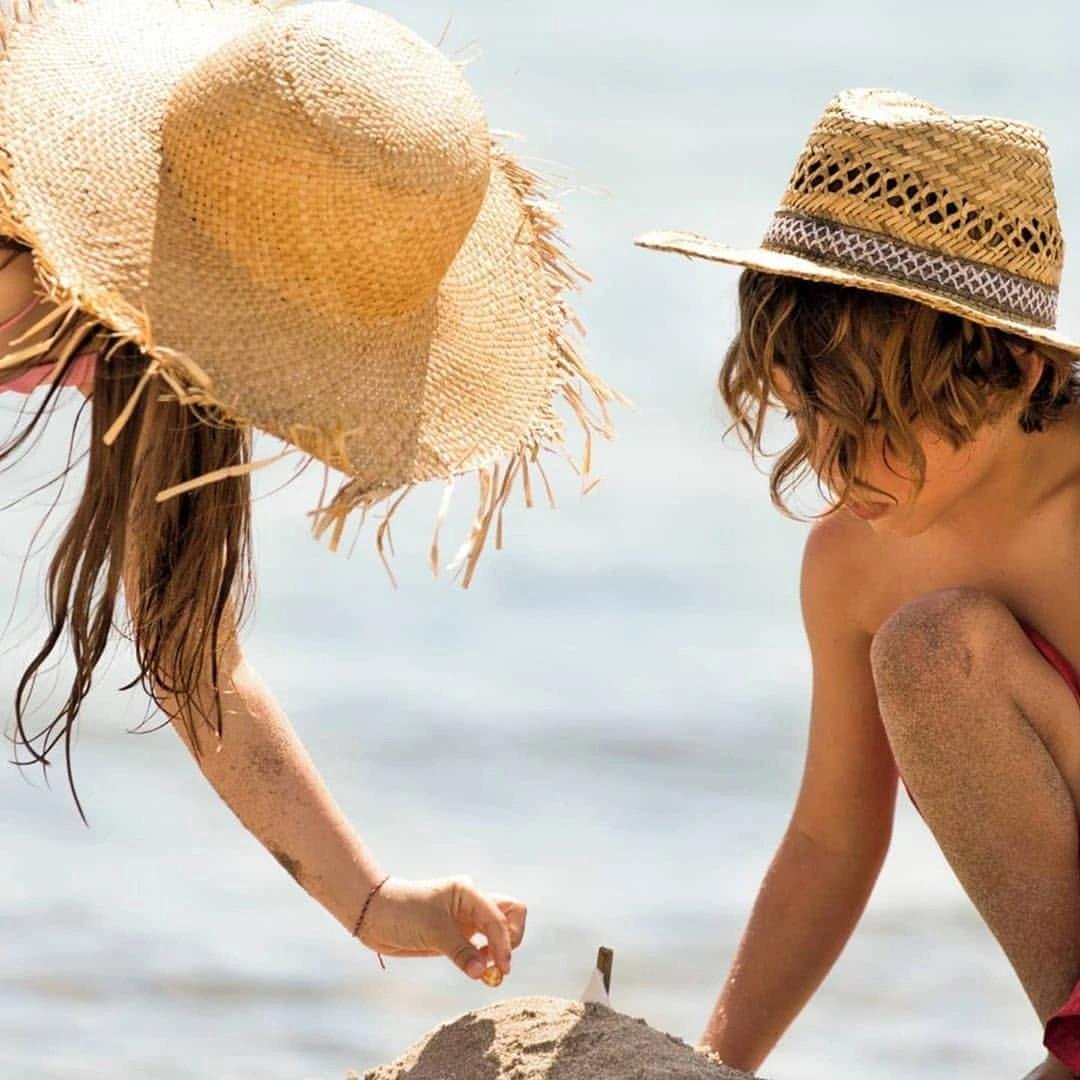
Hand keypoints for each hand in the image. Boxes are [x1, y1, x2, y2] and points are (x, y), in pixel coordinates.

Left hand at [355, 875, 526, 981]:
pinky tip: (477, 968)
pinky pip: (482, 944)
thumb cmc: (402, 913)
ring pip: (498, 929)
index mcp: (469, 892)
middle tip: (497, 963)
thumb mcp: (432, 931)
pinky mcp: (458, 934)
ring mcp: (466, 918)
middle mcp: (472, 903)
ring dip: (499, 949)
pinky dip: (486, 957)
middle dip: (510, 939)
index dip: (504, 944)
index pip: (499, 918)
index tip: (501, 969)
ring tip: (485, 969)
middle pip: (510, 915)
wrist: (375, 915)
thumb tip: (483, 973)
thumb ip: (460, 951)